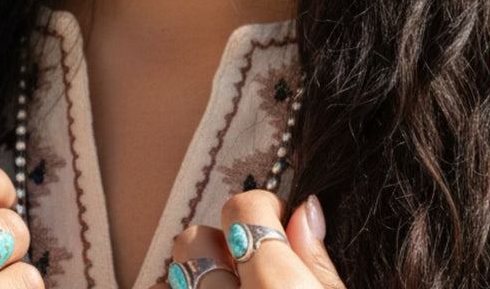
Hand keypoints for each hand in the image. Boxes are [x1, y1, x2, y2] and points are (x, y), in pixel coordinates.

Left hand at [162, 189, 344, 288]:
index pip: (243, 209)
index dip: (263, 208)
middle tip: (250, 267)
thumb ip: (319, 265)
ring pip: (170, 277)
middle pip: (195, 239)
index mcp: (277, 287)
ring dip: (195, 278)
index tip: (278, 223)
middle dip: (221, 244)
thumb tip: (304, 210)